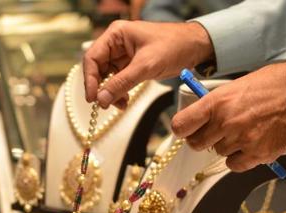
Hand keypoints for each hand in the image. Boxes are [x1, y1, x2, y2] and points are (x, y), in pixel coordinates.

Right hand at [84, 21, 212, 107]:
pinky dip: (119, 93)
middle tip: (104, 104)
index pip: (92, 58)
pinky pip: (118, 81)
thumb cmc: (175, 45)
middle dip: (101, 88)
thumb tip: (101, 99)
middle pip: (97, 69)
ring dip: (110, 93)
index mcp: (116, 34)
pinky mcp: (131, 65)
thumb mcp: (146, 65)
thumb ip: (122, 83)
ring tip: (120, 104)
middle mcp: (116, 43)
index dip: (89, 79)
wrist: (196, 46)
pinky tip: (124, 101)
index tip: (92, 98)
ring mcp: (122, 55)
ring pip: (107, 78)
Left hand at [171, 61, 285, 171]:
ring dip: (227, 145)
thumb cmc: (272, 86)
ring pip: (218, 152)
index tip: (186, 130)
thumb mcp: (234, 87)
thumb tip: (197, 118)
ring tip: (244, 131)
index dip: (182, 130)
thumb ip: (213, 104)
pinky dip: (239, 158)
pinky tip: (250, 144)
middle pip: (196, 144)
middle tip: (215, 132)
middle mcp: (225, 122)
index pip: (181, 125)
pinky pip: (234, 165)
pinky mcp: (257, 154)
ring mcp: (241, 140)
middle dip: (202, 139)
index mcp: (216, 102)